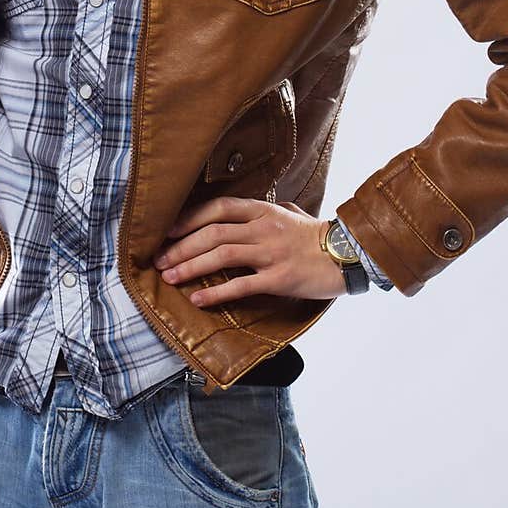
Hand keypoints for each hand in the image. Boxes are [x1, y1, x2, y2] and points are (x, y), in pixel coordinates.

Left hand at [152, 196, 345, 307]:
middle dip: (181, 247)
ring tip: (169, 277)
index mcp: (263, 211)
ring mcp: (271, 252)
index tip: (167, 232)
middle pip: (213, 232)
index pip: (218, 208)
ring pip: (222, 255)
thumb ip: (264, 212)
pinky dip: (216, 293)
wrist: (349, 255)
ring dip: (191, 266)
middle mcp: (264, 228)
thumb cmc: (316, 237)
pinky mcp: (279, 278)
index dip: (189, 218)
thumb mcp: (289, 214)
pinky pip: (242, 285)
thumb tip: (242, 213)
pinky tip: (198, 300)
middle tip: (159, 261)